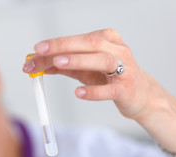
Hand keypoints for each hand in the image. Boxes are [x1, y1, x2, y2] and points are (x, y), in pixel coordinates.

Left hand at [22, 29, 160, 119]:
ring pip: (102, 60)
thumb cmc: (112, 79)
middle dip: (63, 46)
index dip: (55, 45)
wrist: (140, 96)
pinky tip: (79, 92)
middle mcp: (116, 50)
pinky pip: (110, 89)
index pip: (77, 40)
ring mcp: (124, 69)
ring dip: (78, 60)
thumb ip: (64, 66)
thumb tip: (38, 63)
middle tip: (41, 51)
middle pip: (89, 43)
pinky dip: (94, 91)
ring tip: (58, 63)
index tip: (35, 51)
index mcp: (106, 40)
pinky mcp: (126, 90)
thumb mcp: (86, 69)